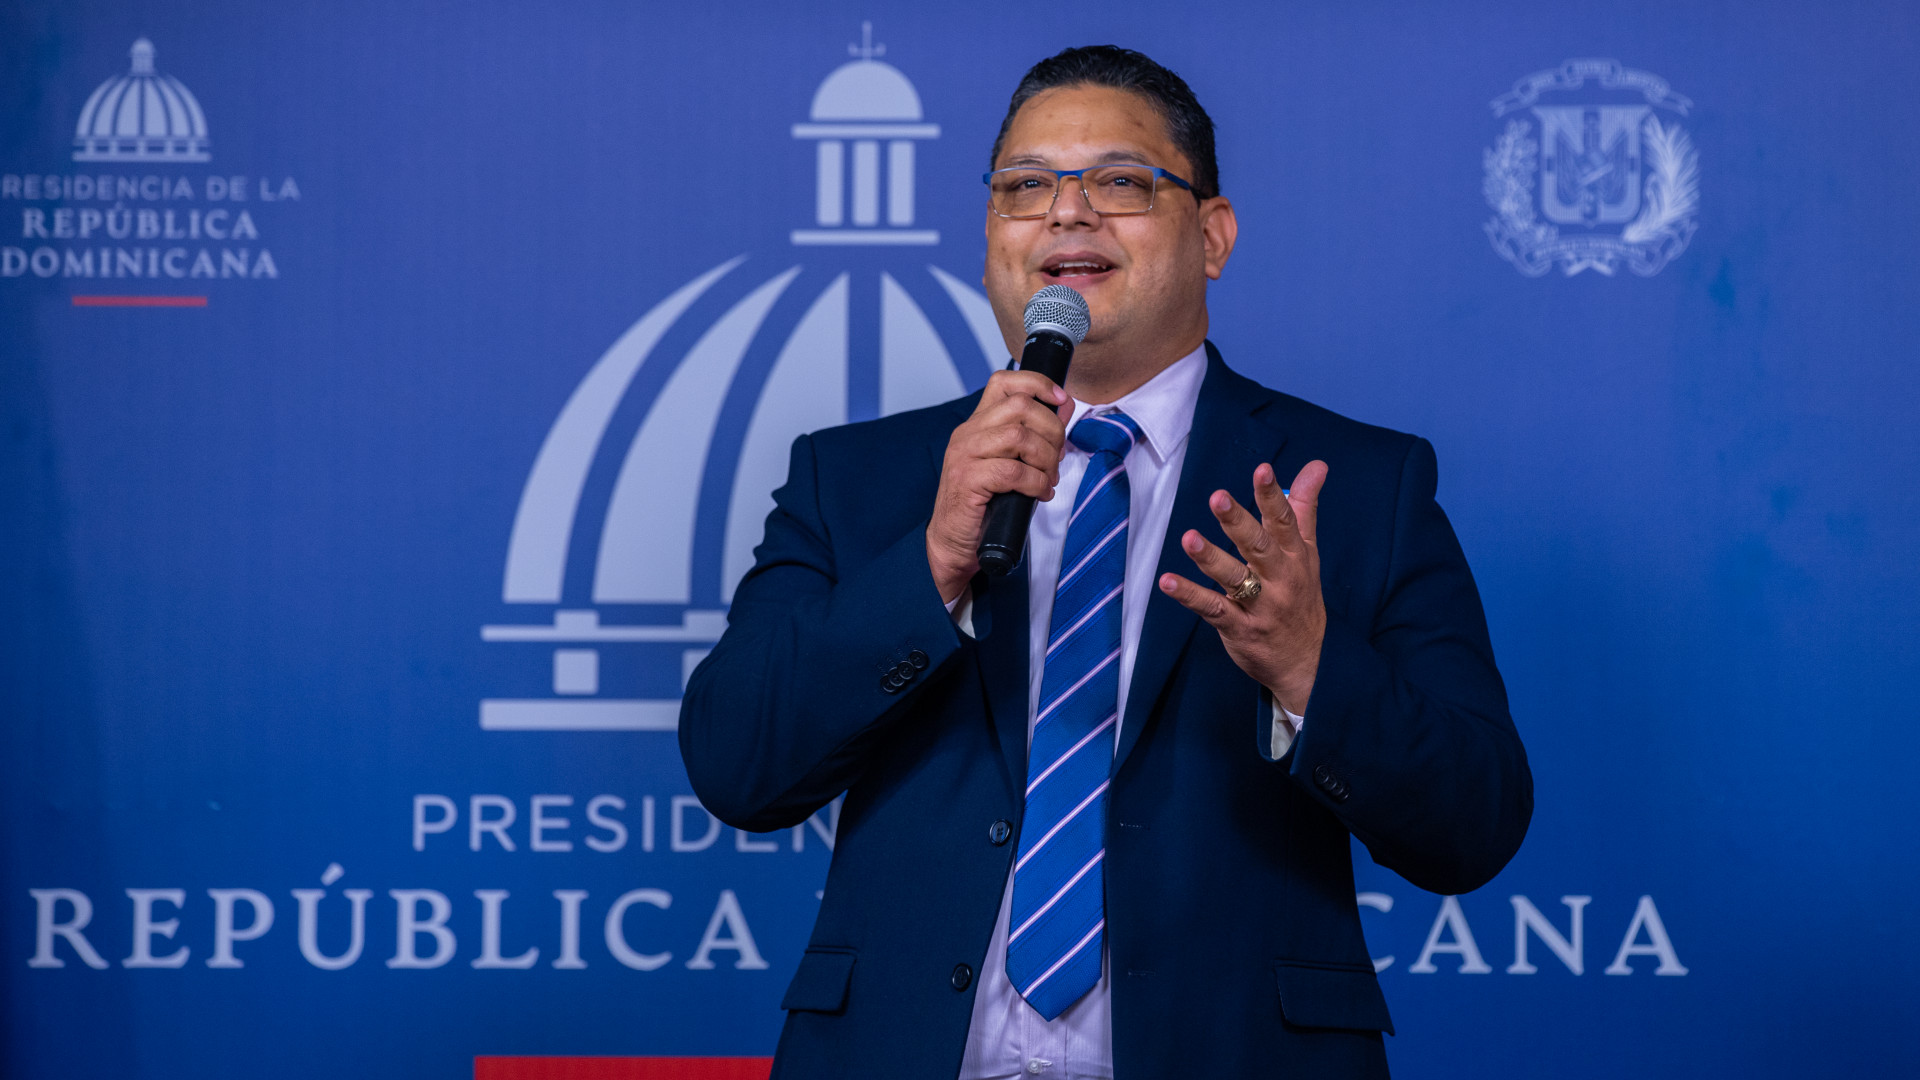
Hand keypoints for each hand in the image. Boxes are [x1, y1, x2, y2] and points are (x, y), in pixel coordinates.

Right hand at [926, 370, 1071, 602]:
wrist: (953, 542)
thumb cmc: (984, 504)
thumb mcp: (1011, 462)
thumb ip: (1034, 434)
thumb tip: (1065, 406)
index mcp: (977, 424)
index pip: (1004, 382)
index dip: (1037, 384)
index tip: (1060, 400)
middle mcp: (968, 433)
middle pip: (1020, 407)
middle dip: (1051, 430)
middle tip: (1056, 457)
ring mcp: (964, 455)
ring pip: (1019, 436)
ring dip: (1045, 459)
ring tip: (1048, 479)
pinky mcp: (967, 480)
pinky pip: (1013, 471)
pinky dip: (1036, 482)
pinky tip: (1040, 494)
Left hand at [1158, 461, 1329, 714]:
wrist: (1308, 662)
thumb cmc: (1301, 597)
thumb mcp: (1308, 552)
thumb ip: (1304, 507)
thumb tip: (1316, 465)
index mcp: (1295, 556)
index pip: (1285, 522)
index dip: (1272, 496)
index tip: (1262, 470)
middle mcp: (1280, 579)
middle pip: (1259, 547)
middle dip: (1238, 522)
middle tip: (1218, 497)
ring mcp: (1259, 605)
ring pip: (1234, 578)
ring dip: (1210, 558)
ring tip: (1189, 538)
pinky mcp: (1239, 628)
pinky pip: (1213, 609)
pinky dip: (1190, 596)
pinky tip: (1167, 582)